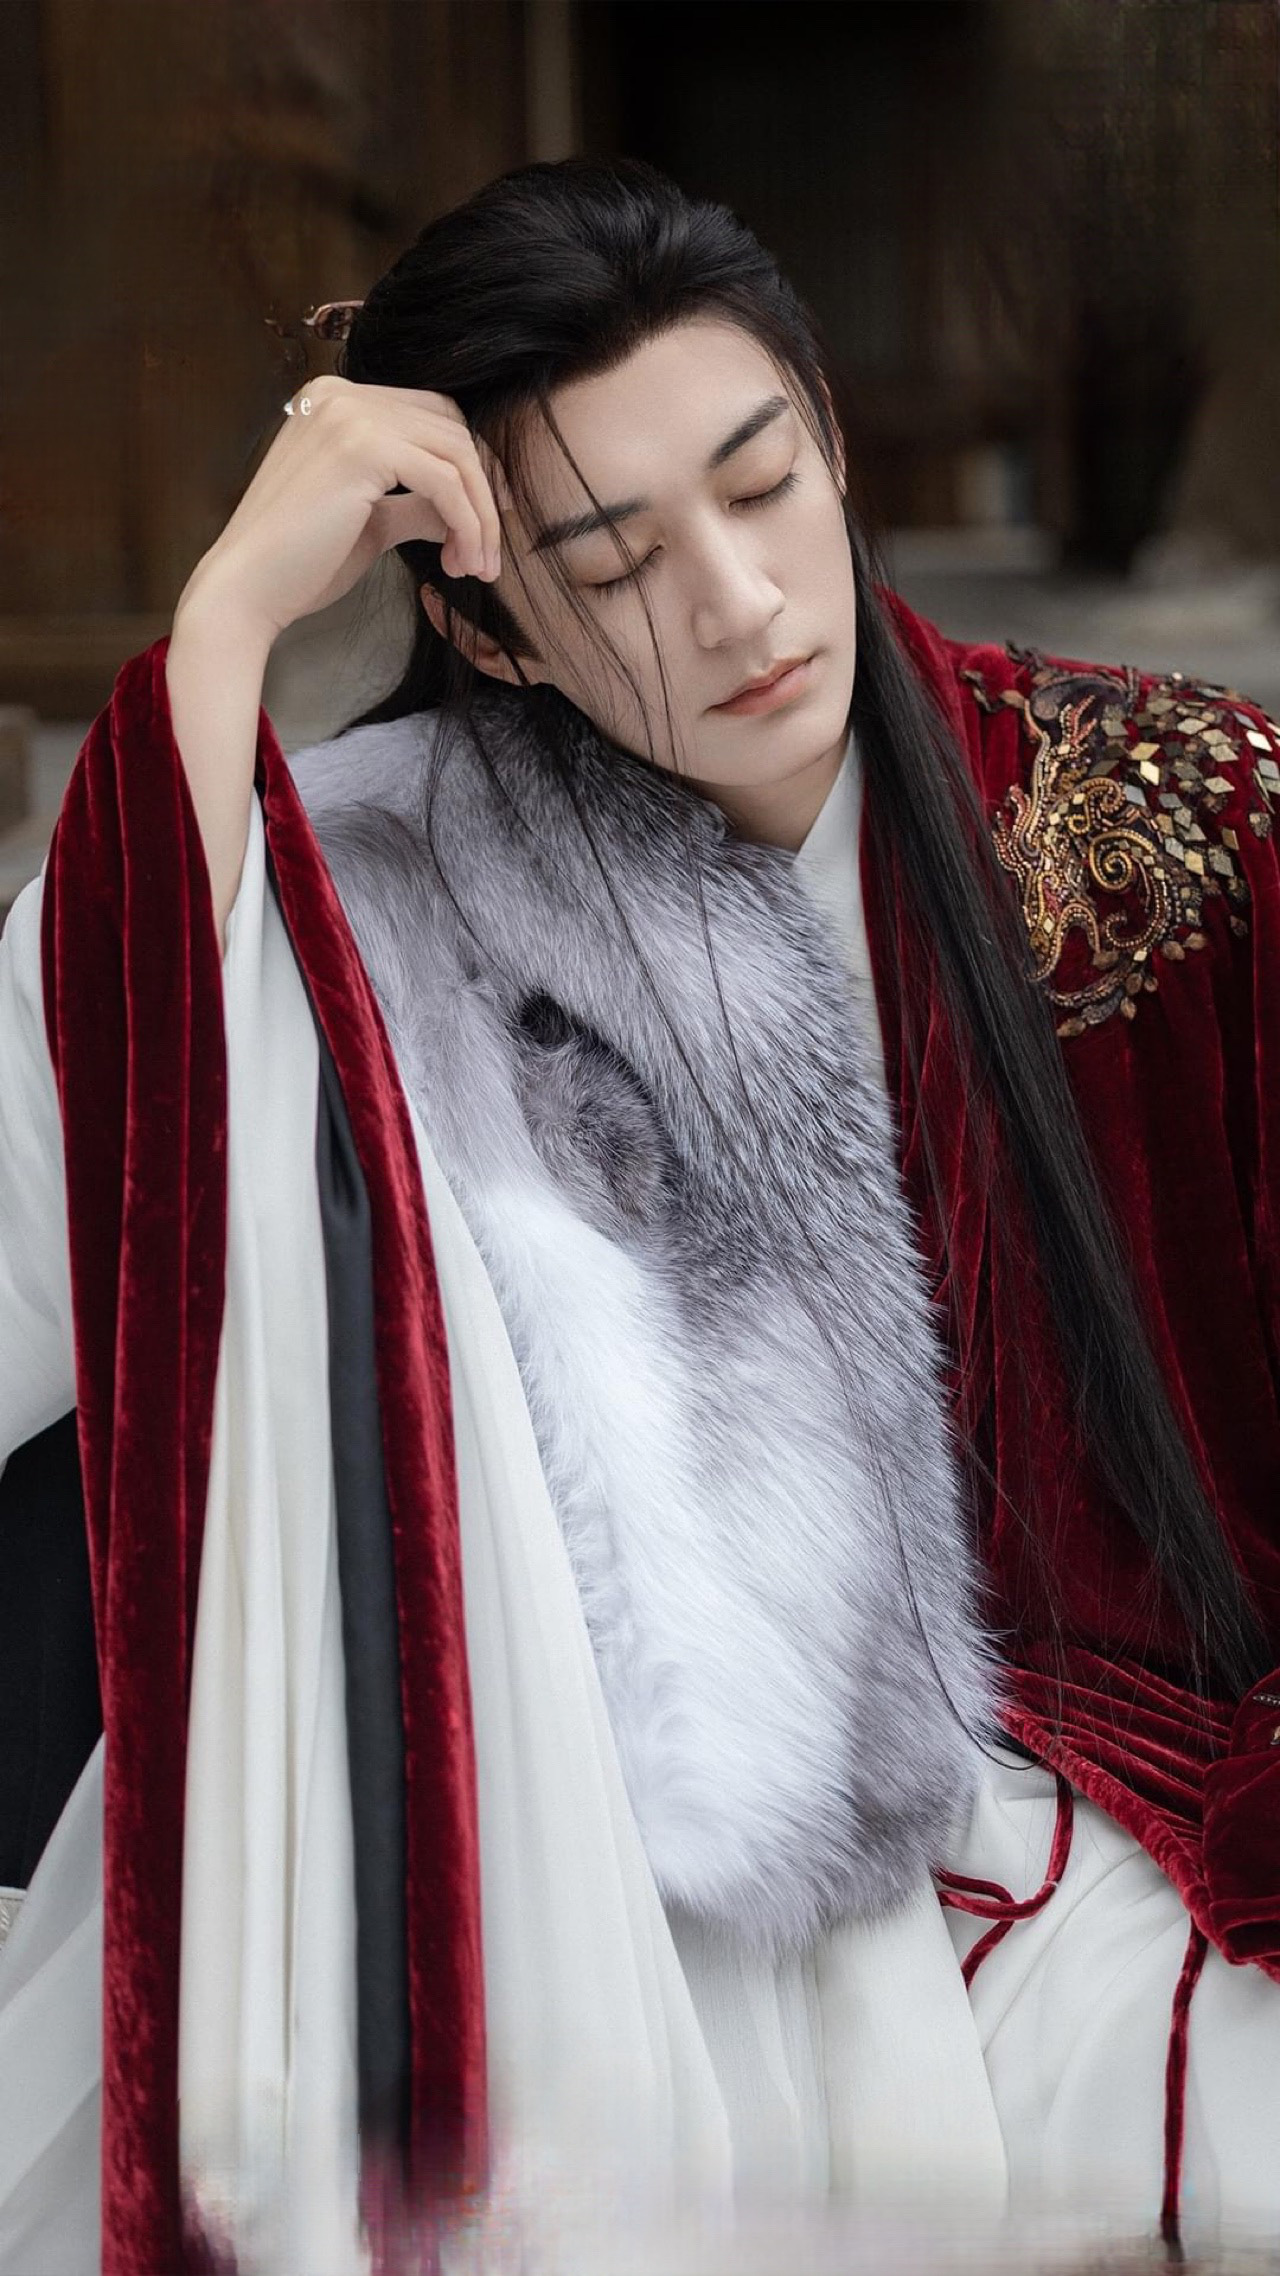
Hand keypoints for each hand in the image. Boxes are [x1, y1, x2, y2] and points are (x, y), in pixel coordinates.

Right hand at [176, 373, 505, 647]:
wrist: (247, 590)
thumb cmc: (300, 564)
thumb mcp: (371, 524)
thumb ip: (415, 504)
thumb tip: (461, 511)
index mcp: (335, 402)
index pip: (429, 418)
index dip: (467, 470)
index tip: (482, 527)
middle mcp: (340, 394)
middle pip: (451, 429)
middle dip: (482, 494)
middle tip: (488, 555)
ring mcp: (349, 414)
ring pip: (457, 454)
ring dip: (480, 517)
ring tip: (476, 567)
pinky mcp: (362, 448)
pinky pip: (446, 482)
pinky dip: (467, 524)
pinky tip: (460, 561)